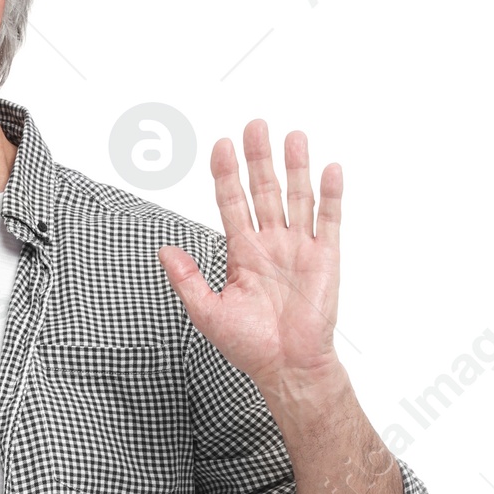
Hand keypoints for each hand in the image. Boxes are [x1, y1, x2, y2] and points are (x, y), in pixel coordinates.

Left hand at [157, 119, 342, 399]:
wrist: (288, 368)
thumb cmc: (250, 346)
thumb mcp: (207, 312)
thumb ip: (186, 279)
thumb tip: (163, 250)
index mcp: (243, 253)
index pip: (232, 203)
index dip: (226, 175)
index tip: (221, 146)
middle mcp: (271, 244)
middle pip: (263, 190)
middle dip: (258, 159)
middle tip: (254, 125)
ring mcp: (299, 248)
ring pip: (296, 197)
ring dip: (294, 167)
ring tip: (292, 136)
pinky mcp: (325, 258)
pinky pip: (329, 220)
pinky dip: (330, 194)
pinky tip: (329, 169)